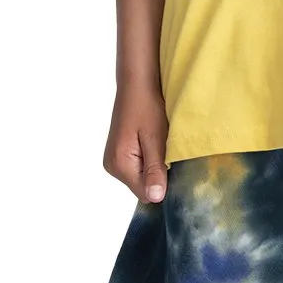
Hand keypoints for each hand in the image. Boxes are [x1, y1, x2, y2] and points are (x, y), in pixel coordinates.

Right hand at [103, 83, 168, 203]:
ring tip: (156, 145)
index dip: (162, 184)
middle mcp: (112, 167)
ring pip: (141, 180)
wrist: (137, 84)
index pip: (146, 195)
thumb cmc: (146, 106)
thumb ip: (154, 170)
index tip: (169, 164)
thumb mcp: (156, 139)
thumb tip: (155, 198)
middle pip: (143, 188)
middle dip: (157, 175)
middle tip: (163, 151)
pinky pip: (138, 170)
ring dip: (153, 167)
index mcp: (119, 165)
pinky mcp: (118, 156)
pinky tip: (151, 145)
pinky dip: (148, 161)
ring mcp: (113, 162)